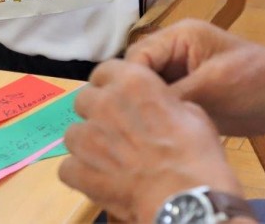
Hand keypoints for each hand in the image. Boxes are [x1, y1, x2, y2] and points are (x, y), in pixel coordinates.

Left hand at [59, 61, 241, 222]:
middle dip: (97, 112)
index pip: (105, 70)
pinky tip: (101, 180)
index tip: (120, 97)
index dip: (112, 84)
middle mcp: (104, 103)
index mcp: (134, 81)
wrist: (184, 195)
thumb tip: (158, 108)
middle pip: (84, 100)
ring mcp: (87, 137)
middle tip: (117, 130)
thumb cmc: (195, 153)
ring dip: (87, 142)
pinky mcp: (78, 170)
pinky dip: (82, 173)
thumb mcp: (192, 112)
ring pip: (73, 133)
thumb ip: (164, 103)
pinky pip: (68, 167)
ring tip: (109, 158)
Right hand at [125, 20, 264, 136]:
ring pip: (147, 93)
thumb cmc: (256, 82)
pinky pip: (163, 106)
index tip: (121, 113)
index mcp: (179, 37)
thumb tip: (133, 111)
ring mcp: (181, 74)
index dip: (126, 84)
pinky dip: (158, 120)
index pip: (136, 57)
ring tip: (138, 137)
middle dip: (132, 99)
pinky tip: (153, 140)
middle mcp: (175, 52)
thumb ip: (171, 94)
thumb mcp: (211, 87)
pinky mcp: (188, 96)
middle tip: (127, 129)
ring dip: (144, 112)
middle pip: (137, 75)